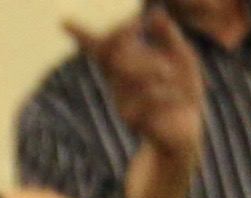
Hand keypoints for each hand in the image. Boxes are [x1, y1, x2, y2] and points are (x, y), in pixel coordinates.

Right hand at [80, 10, 208, 183]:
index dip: (82, 35)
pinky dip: (167, 93)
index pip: (101, 48)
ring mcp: (122, 100)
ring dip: (154, 67)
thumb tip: (155, 13)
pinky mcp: (131, 119)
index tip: (64, 22)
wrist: (187, 131)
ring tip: (172, 76)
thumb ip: (170, 36)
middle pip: (108, 52)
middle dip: (119, 34)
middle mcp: (119, 80)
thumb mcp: (183, 57)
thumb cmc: (183, 91)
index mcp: (128, 63)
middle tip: (133, 23)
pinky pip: (147, 96)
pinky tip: (178, 98)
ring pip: (129, 72)